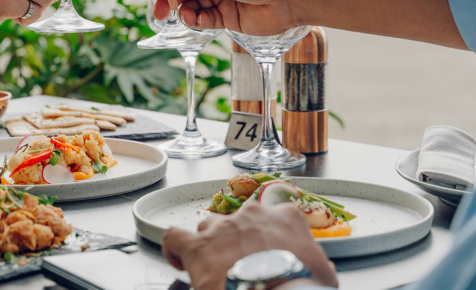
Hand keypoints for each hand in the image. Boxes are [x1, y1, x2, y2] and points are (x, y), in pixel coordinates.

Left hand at [161, 203, 337, 289]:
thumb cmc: (300, 284)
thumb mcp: (322, 273)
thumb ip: (318, 266)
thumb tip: (321, 274)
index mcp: (286, 218)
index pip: (277, 217)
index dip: (270, 237)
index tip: (270, 251)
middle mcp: (252, 215)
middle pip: (240, 223)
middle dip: (239, 242)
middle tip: (244, 267)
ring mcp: (223, 227)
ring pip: (210, 228)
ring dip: (212, 246)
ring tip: (216, 269)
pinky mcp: (198, 245)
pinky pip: (176, 238)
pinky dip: (175, 248)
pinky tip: (180, 259)